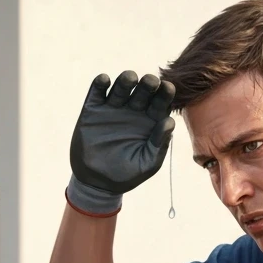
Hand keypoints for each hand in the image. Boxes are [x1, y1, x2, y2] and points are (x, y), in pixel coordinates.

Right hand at [67, 70, 175, 214]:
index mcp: (150, 121)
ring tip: (130, 78)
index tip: (168, 87)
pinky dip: (100, 84)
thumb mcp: (147, 163)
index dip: (165, 93)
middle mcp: (133, 110)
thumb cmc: (127, 174)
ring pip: (121, 87)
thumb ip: (159, 144)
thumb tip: (169, 121)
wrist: (97, 183)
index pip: (161, 102)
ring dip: (126, 79)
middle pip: (143, 90)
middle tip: (150, 82)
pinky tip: (104, 81)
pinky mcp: (93, 110)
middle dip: (148, 83)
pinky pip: (97, 93)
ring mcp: (113, 108)